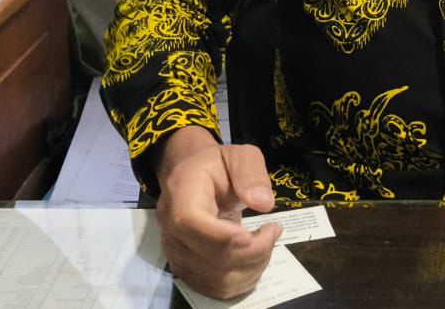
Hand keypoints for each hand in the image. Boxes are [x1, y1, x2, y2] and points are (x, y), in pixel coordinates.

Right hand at [154, 126, 282, 298]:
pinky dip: (244, 278)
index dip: (220, 235)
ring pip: (216, 278)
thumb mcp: (239, 155)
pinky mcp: (188, 270)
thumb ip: (251, 172)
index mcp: (180, 193)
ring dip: (253, 266)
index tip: (251, 235)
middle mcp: (171, 229)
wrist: (193, 180)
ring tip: (266, 240)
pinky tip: (255, 256)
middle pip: (208, 256)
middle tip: (273, 229)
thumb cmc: (217, 167)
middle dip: (252, 250)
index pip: (189, 222)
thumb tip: (263, 203)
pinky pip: (218, 288)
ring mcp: (177, 254)